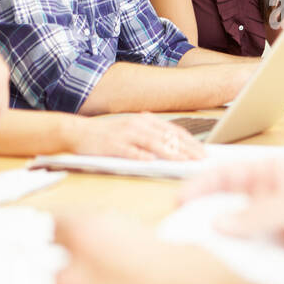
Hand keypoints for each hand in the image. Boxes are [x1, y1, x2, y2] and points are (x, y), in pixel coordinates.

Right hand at [75, 114, 204, 160]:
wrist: (79, 132)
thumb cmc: (109, 136)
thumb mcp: (133, 131)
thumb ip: (152, 138)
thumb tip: (176, 150)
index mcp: (145, 122)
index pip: (174, 132)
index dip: (190, 142)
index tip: (204, 152)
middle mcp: (138, 125)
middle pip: (168, 138)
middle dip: (187, 149)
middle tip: (202, 159)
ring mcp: (125, 135)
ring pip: (153, 144)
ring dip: (171, 153)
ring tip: (185, 161)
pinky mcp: (112, 145)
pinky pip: (130, 151)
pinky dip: (142, 156)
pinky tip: (153, 162)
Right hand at [181, 162, 283, 281]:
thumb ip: (258, 212)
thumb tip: (220, 223)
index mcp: (276, 176)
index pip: (228, 175)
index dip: (202, 186)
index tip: (180, 203)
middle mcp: (273, 202)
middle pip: (228, 209)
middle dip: (205, 221)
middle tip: (180, 237)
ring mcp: (278, 232)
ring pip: (239, 240)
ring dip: (223, 250)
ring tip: (197, 262)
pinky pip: (256, 265)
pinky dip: (241, 271)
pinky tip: (228, 279)